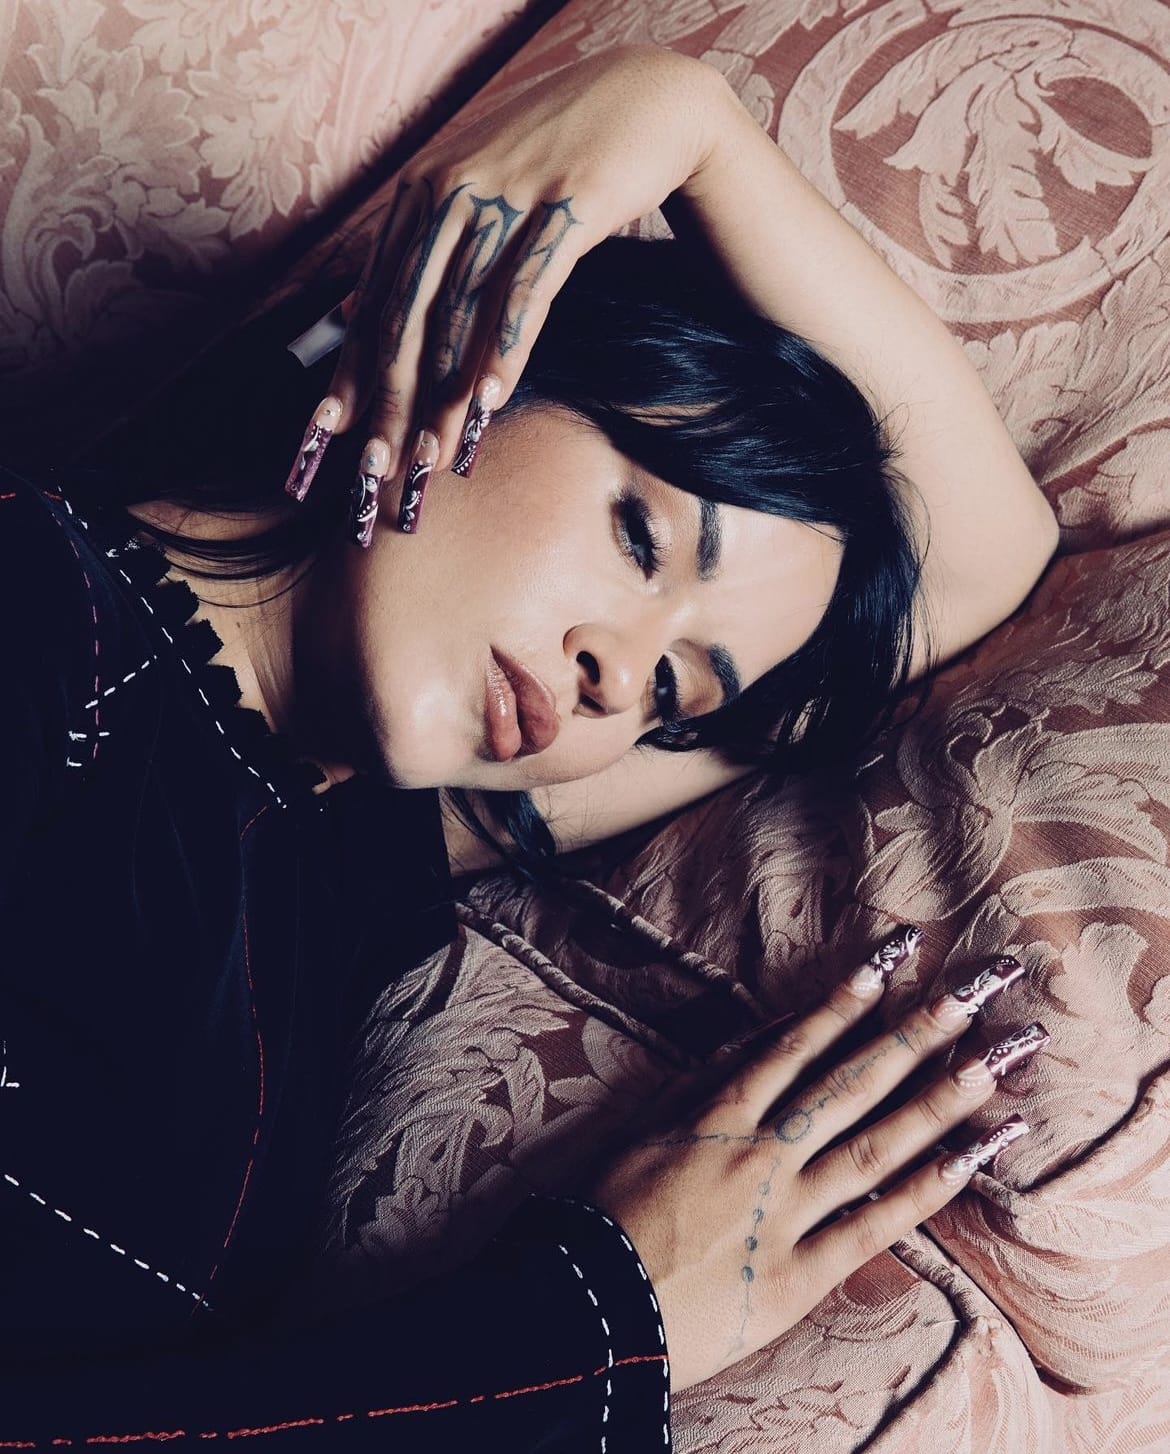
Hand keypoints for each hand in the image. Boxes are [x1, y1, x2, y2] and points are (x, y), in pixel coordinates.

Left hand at [281, 44, 723, 538]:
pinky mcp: (566, 204)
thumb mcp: (476, 189)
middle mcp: (451, 190)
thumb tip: (363, 308)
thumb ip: (424, 246)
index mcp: (422, 193)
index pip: (376, 297)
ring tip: (432, 455)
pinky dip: (506, 349)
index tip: (333, 434)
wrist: (645, 99)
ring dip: (444, 394)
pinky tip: (493, 401)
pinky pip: (527, 289)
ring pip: (462, 313)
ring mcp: (507, 195)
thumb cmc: (556, 156)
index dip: (352, 369)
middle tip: (376, 465)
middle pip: (409, 313)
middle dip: (389, 398)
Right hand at [588, 929, 1045, 1391]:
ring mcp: (787, 1214)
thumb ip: (703, 1081)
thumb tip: (758, 1036)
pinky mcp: (801, 1276)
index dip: (849, 997)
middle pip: (854, 1083)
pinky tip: (973, 1156)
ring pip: (877, 1147)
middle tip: (976, 987)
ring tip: (997, 1058)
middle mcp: (763, 1155)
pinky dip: (927, 1190)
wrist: (589, 1314)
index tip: (896, 955)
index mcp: (719, 1116)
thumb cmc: (607, 1218)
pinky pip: (874, 1227)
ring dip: (941, 1099)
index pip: (797, 1043)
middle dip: (918, 1030)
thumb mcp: (643, 1132)